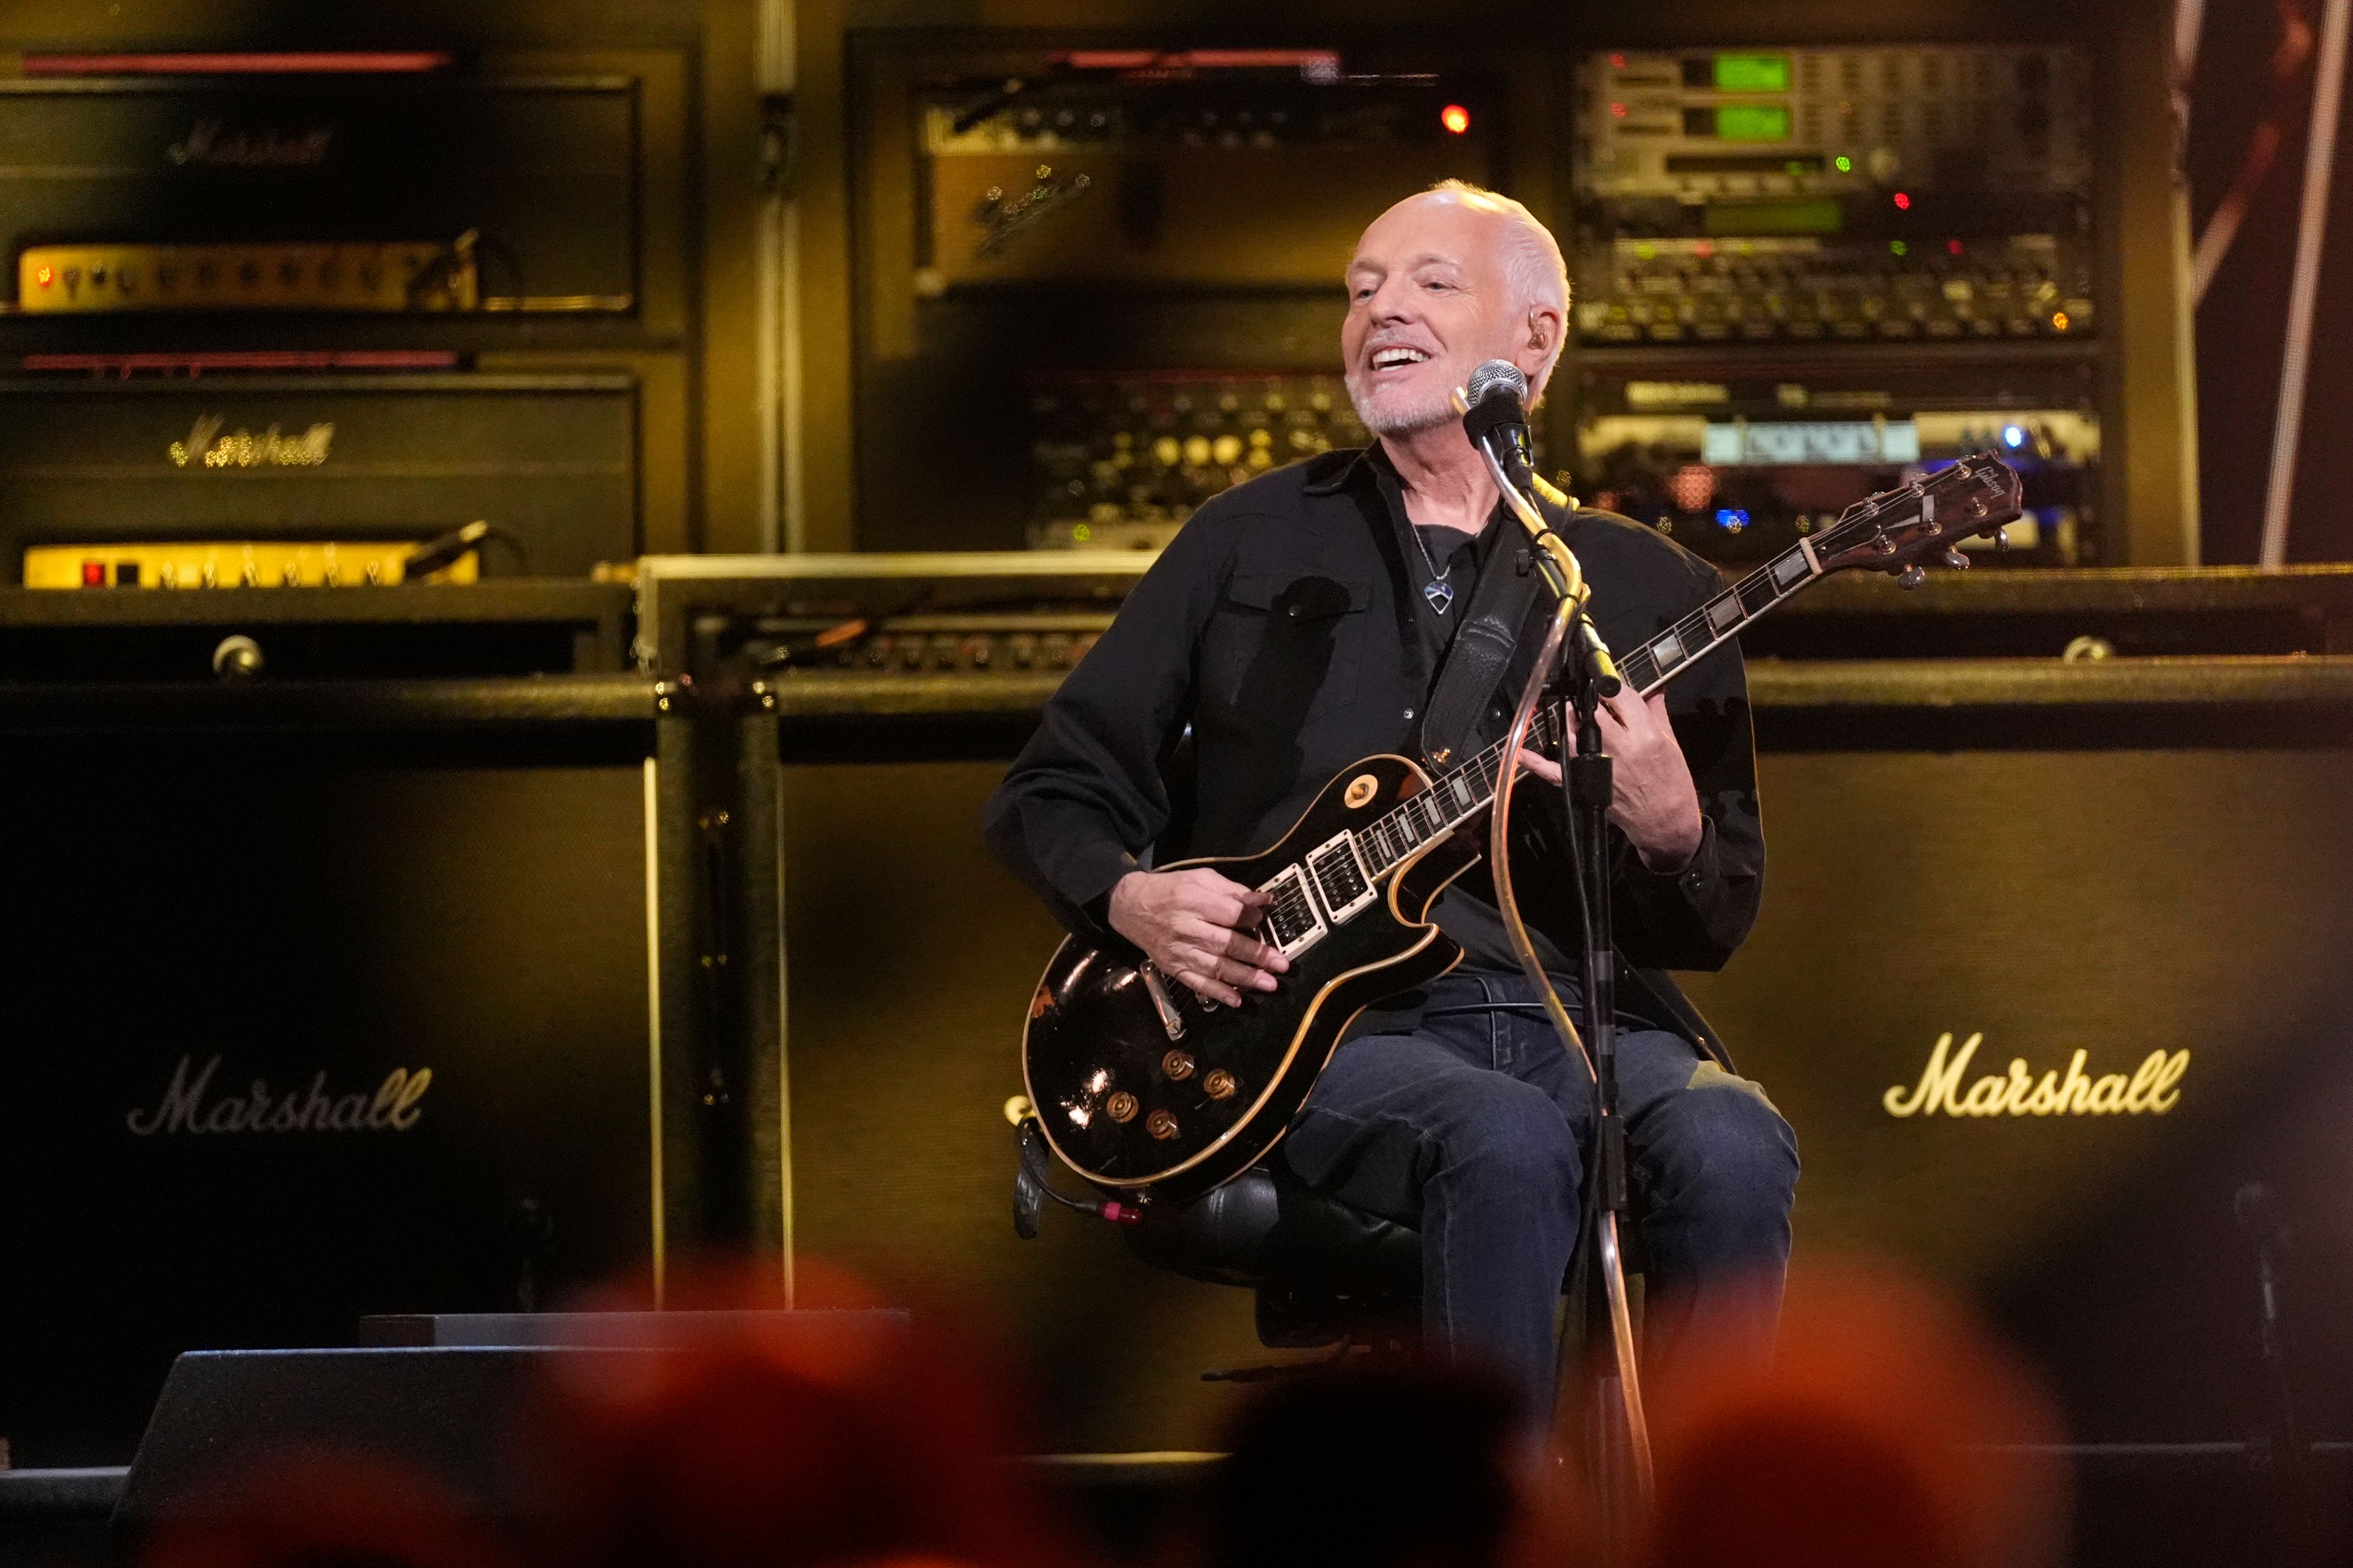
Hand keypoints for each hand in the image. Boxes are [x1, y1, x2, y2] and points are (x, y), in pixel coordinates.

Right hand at [1107, 868, 1289, 1006]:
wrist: (1130, 907)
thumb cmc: (1170, 890)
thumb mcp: (1200, 878)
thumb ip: (1233, 891)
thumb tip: (1265, 900)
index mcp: (1192, 900)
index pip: (1229, 913)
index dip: (1251, 918)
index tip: (1264, 919)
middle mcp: (1185, 928)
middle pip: (1226, 944)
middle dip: (1256, 955)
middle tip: (1282, 964)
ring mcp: (1178, 951)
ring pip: (1215, 967)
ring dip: (1244, 977)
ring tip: (1269, 984)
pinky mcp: (1173, 968)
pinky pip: (1197, 983)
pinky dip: (1218, 993)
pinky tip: (1237, 1000)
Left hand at [1516, 689, 1703, 870]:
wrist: (1666, 822)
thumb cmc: (1672, 784)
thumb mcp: (1671, 742)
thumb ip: (1656, 711)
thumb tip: (1653, 689)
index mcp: (1644, 734)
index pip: (1618, 696)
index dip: (1610, 685)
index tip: (1607, 682)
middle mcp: (1619, 747)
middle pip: (1592, 712)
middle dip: (1589, 701)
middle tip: (1591, 699)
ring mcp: (1597, 766)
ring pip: (1571, 733)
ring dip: (1569, 721)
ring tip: (1573, 714)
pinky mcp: (1585, 783)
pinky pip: (1553, 771)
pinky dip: (1535, 761)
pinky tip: (1522, 750)